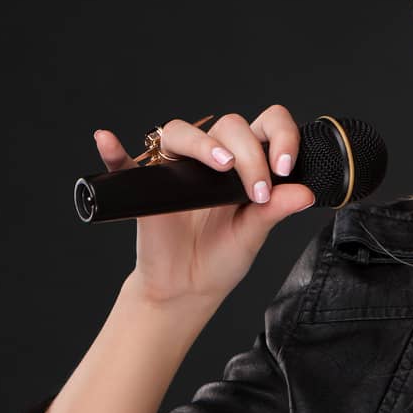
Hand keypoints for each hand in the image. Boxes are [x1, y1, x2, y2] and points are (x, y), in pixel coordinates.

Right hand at [94, 105, 314, 302]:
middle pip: (228, 125)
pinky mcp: (146, 186)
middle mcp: (212, 158)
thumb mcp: (253, 234)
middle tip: (256, 190)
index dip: (280, 136)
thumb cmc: (222, 256)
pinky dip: (114, 151)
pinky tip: (107, 142)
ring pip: (182, 131)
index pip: (265, 127)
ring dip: (202, 143)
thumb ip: (276, 210)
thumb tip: (305, 193)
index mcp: (246, 163)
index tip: (285, 168)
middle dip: (249, 152)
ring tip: (221, 165)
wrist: (188, 286)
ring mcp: (177, 168)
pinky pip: (124, 163)